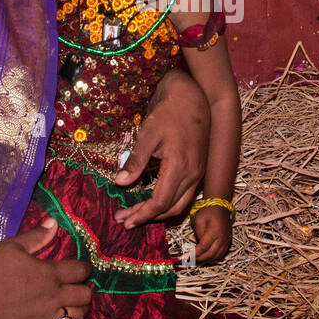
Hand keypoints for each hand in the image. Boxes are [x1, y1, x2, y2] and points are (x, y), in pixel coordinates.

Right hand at [0, 219, 92, 318]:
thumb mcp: (12, 246)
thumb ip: (37, 236)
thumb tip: (55, 222)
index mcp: (50, 273)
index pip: (81, 271)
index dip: (84, 268)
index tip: (80, 269)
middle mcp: (52, 297)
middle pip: (84, 297)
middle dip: (84, 292)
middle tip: (75, 290)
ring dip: (78, 314)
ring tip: (70, 310)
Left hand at [113, 69, 207, 227]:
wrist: (193, 97)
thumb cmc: (169, 113)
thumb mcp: (148, 135)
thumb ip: (135, 161)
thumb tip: (120, 183)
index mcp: (180, 167)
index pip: (160, 202)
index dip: (142, 214)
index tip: (124, 219)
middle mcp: (193, 174)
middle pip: (170, 207)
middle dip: (147, 217)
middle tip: (125, 221)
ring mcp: (198, 173)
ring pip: (180, 204)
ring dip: (159, 213)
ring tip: (138, 215)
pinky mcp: (198, 169)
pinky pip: (185, 195)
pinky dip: (169, 203)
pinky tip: (154, 201)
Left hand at [189, 205, 231, 264]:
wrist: (221, 206)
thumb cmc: (209, 211)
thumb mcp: (199, 220)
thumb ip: (198, 234)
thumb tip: (198, 247)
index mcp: (214, 231)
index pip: (203, 247)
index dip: (195, 254)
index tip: (187, 257)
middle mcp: (222, 238)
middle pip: (211, 254)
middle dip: (200, 259)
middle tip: (190, 260)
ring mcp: (226, 240)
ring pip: (217, 256)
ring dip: (206, 260)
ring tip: (197, 259)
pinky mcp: (228, 241)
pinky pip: (221, 254)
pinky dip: (213, 258)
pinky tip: (206, 257)